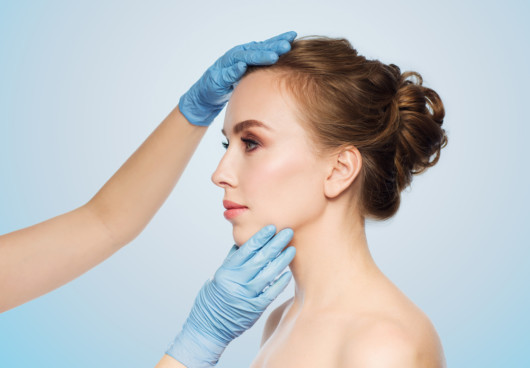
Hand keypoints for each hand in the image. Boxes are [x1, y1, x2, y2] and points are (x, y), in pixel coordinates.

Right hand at [166, 225, 294, 366]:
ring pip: (268, 274)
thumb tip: (243, 242)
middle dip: (275, 244)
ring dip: (281, 261)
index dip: (260, 237)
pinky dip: (279, 283)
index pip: (246, 250)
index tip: (272, 227)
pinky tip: (287, 274)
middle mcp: (236, 282)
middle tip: (289, 231)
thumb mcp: (218, 276)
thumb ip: (232, 260)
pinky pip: (270, 293)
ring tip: (291, 249)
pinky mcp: (254, 309)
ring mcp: (245, 296)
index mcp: (226, 271)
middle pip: (260, 259)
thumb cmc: (212, 299)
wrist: (208, 328)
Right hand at [178, 31, 296, 126]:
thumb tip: (285, 66)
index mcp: (246, 54)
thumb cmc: (231, 83)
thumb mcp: (249, 74)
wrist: (208, 94)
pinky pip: (227, 73)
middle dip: (272, 47)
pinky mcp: (218, 78)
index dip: (277, 40)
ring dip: (258, 57)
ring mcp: (227, 65)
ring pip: (244, 58)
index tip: (292, 37)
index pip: (264, 45)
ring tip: (272, 56)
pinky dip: (234, 70)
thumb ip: (261, 68)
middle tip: (287, 46)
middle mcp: (237, 56)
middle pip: (257, 49)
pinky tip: (242, 67)